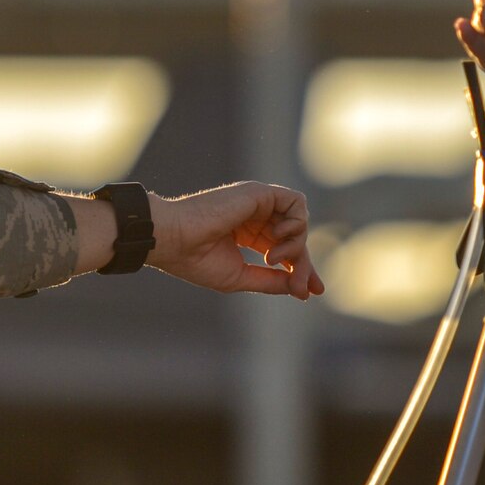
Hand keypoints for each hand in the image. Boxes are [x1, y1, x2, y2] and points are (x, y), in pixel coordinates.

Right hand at [150, 183, 323, 299]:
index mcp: (247, 234)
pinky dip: (296, 224)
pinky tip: (276, 240)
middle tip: (301, 288)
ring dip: (296, 247)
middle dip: (303, 264)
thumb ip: (271, 281)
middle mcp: (255, 216)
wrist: (175, 240)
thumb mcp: (240, 276)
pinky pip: (296, 203)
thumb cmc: (197, 260)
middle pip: (295, 238)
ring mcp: (258, 203)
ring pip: (299, 222)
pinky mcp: (259, 192)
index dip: (300, 269)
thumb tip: (299, 289)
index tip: (310, 292)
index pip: (284, 249)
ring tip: (273, 259)